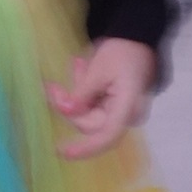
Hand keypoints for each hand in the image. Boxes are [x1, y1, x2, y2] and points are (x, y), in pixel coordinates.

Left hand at [46, 38, 155, 159]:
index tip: (63, 151)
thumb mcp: (98, 69)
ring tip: (77, 64)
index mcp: (127, 106)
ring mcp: (120, 113)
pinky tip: (82, 69)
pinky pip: (93, 107)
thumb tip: (65, 111)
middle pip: (90, 122)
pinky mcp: (115, 108)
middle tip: (53, 85)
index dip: (86, 148)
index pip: (108, 136)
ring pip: (88, 114)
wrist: (138, 40)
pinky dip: (84, 92)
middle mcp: (126, 115)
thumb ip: (82, 93)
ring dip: (76, 94)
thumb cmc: (122, 52)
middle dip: (70, 105)